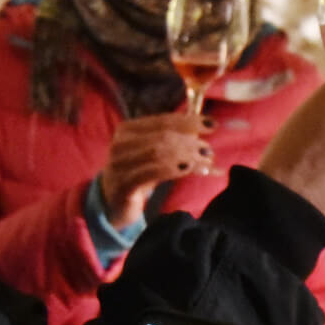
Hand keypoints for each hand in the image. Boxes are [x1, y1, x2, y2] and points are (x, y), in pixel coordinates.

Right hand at [99, 111, 213, 227]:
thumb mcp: (156, 155)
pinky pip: (150, 173)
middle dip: (190, 142)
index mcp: (128, 129)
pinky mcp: (121, 185)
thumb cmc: (139, 175)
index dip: (190, 121)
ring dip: (186, 156)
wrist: (113, 204)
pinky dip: (172, 168)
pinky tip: (188, 169)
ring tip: (204, 163)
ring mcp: (118, 164)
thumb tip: (206, 128)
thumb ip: (175, 141)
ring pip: (159, 153)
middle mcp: (120, 143)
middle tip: (208, 152)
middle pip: (163, 136)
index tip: (212, 125)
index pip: (164, 121)